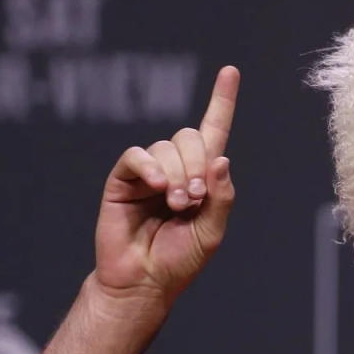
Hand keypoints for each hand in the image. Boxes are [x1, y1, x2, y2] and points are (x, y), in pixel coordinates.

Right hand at [91, 65, 239, 305]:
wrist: (144, 281)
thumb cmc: (179, 259)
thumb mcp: (211, 231)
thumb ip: (221, 197)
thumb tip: (221, 159)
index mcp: (201, 176)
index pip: (213, 131)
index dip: (222, 101)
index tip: (231, 71)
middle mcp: (175, 167)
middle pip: (189, 137)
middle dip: (197, 165)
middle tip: (195, 199)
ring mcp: (148, 171)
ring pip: (166, 148)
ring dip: (178, 176)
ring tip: (176, 206)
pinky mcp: (122, 179)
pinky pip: (137, 156)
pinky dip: (150, 167)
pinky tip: (158, 187)